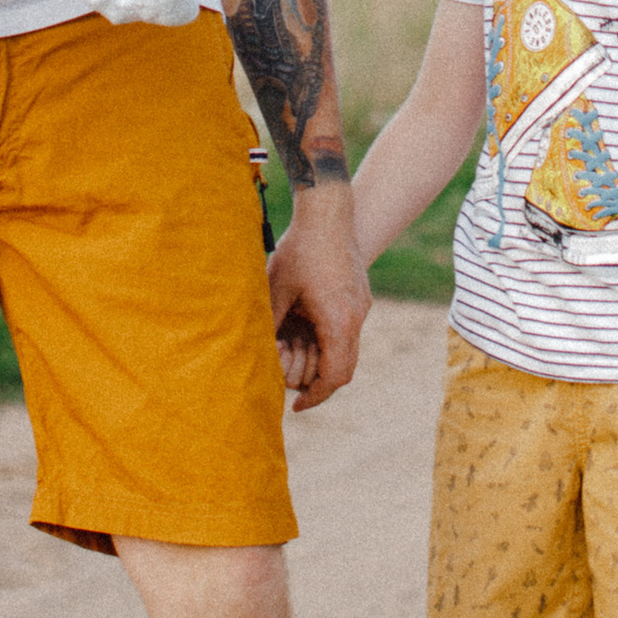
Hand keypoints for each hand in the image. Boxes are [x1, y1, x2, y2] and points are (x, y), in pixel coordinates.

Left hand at [265, 191, 369, 411]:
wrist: (328, 212)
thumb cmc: (299, 249)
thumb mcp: (275, 290)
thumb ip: (270, 327)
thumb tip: (256, 357)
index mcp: (337, 321)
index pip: (333, 377)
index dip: (315, 397)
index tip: (296, 406)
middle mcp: (355, 317)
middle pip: (344, 370)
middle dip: (318, 382)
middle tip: (293, 382)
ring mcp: (361, 306)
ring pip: (347, 351)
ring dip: (323, 359)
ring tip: (295, 352)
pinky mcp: (360, 296)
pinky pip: (347, 331)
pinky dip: (329, 340)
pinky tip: (306, 330)